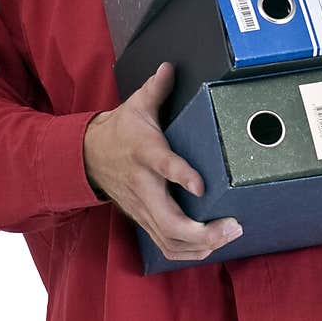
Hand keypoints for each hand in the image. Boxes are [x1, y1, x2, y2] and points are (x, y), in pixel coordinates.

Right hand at [83, 61, 243, 261]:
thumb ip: (157, 88)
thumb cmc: (120, 130)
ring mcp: (143, 208)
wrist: (89, 155)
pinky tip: (211, 248)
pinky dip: (190, 253)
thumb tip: (170, 67)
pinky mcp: (144, 219)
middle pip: (169, 220)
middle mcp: (144, 185)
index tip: (201, 185)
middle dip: (202, 231)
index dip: (181, 175)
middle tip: (232, 226)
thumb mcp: (136, 104)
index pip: (163, 164)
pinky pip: (166, 245)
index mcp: (144, 152)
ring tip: (228, 236)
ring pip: (170, 239)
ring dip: (201, 246)